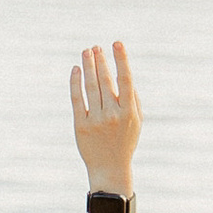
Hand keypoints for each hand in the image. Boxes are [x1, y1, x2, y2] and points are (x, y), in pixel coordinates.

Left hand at [71, 40, 140, 192]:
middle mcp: (113, 115)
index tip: (116, 44)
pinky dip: (75, 82)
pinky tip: (76, 70)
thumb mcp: (136, 122)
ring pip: (91, 87)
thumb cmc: (125, 141)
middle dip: (100, 61)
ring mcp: (96, 120)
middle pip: (105, 80)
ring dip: (88, 67)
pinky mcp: (81, 126)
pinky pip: (77, 99)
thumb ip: (133, 98)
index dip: (121, 60)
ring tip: (86, 52)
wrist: (110, 169)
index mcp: (129, 112)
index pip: (125, 80)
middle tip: (96, 47)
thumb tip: (124, 73)